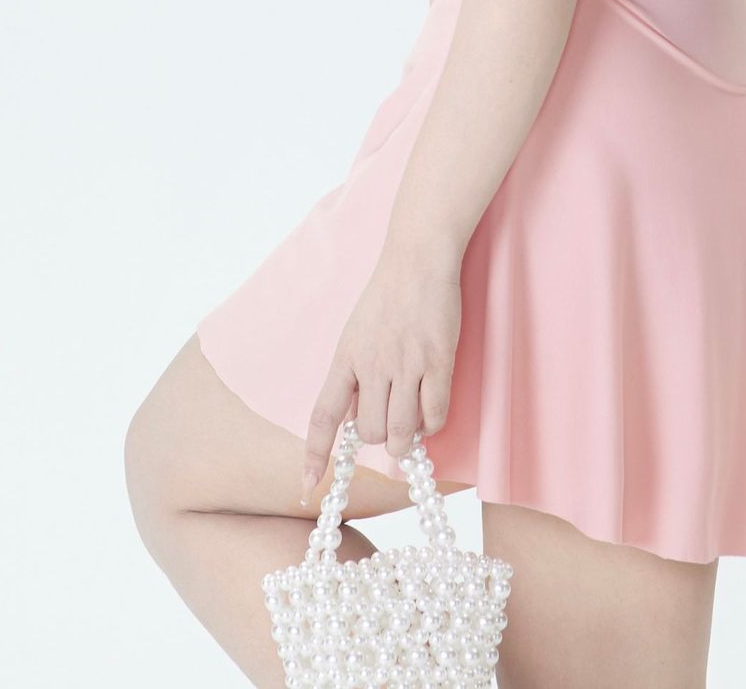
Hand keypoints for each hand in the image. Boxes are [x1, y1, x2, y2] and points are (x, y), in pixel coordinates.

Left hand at [300, 248, 463, 499]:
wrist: (418, 259)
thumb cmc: (387, 296)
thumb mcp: (354, 334)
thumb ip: (351, 378)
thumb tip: (350, 423)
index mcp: (345, 359)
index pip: (324, 417)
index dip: (315, 455)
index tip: (307, 486)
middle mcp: (372, 365)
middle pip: (370, 432)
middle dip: (382, 436)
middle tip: (392, 415)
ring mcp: (406, 364)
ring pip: (402, 431)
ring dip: (408, 438)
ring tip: (413, 423)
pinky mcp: (438, 361)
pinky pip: (435, 415)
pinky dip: (433, 425)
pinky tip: (431, 411)